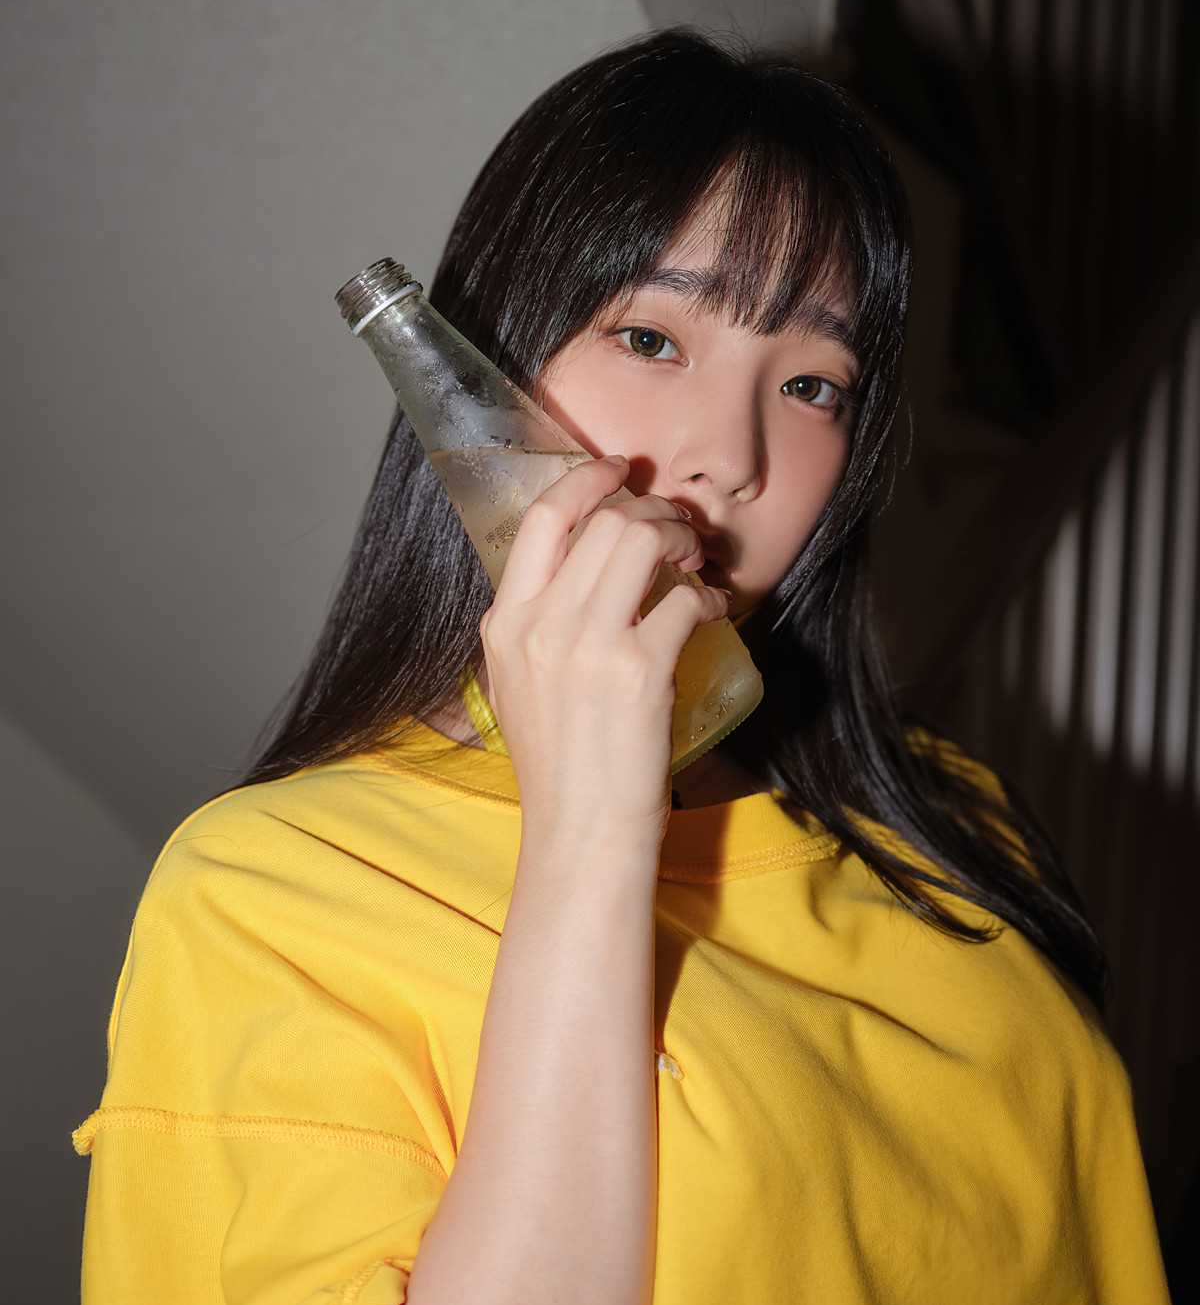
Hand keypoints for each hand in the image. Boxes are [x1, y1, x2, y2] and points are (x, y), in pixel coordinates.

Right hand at [479, 456, 729, 839]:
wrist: (580, 834)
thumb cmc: (560, 765)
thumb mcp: (519, 683)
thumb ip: (540, 623)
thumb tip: (591, 568)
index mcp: (504, 623)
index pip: (540, 518)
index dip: (584, 479)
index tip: (617, 471)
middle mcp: (538, 624)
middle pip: (604, 520)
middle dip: (654, 513)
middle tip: (678, 531)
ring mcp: (586, 644)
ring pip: (643, 541)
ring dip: (682, 541)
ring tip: (695, 563)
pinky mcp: (637, 670)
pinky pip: (684, 600)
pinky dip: (706, 597)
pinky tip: (709, 612)